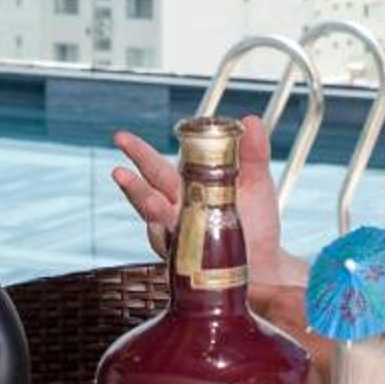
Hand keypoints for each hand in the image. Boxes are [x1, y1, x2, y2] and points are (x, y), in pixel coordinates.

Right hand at [110, 116, 304, 288]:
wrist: (267, 263)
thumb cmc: (257, 220)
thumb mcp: (257, 181)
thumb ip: (252, 153)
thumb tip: (250, 120)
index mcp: (187, 188)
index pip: (154, 169)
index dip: (137, 154)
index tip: (120, 138)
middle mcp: (177, 213)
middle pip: (147, 196)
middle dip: (132, 184)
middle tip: (117, 171)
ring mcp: (182, 238)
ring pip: (158, 225)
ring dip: (152, 214)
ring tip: (151, 203)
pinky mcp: (192, 261)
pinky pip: (175, 252)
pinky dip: (172, 242)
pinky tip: (168, 232)